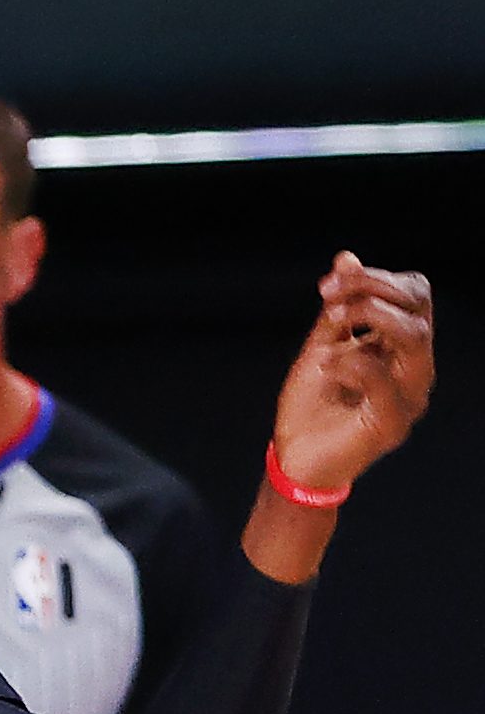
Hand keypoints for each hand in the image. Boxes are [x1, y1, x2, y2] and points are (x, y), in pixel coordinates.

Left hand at [270, 252, 435, 491]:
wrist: (295, 456)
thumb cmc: (313, 402)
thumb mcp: (321, 343)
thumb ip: (338, 306)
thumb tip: (348, 257)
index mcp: (401, 348)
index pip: (416, 295)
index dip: (376, 278)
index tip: (328, 283)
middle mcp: (414, 370)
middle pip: (418, 310)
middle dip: (370, 290)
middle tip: (326, 296)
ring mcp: (408, 398)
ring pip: (415, 338)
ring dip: (366, 317)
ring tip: (330, 323)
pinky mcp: (391, 425)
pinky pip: (385, 381)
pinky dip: (351, 362)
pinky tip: (326, 366)